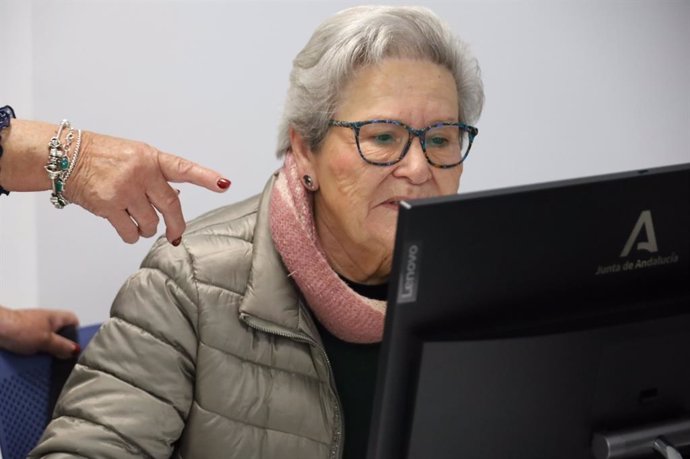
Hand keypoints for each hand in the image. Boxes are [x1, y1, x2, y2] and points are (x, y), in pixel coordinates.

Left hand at [0, 306, 79, 358]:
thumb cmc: (20, 328)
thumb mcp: (46, 340)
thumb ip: (62, 346)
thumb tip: (75, 350)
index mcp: (56, 317)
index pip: (73, 321)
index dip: (76, 333)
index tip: (74, 346)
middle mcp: (46, 320)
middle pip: (60, 334)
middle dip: (60, 346)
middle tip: (60, 357)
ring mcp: (34, 328)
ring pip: (46, 341)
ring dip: (45, 351)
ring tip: (43, 360)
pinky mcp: (22, 336)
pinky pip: (34, 346)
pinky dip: (33, 353)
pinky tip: (31, 359)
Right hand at [64, 131, 230, 243]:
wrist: (66, 157)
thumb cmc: (104, 157)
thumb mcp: (135, 156)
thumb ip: (157, 175)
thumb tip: (176, 197)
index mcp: (151, 158)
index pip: (184, 168)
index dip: (206, 177)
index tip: (224, 184)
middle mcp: (140, 173)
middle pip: (171, 206)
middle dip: (176, 225)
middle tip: (175, 234)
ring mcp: (125, 190)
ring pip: (150, 223)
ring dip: (147, 228)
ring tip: (138, 220)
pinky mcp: (108, 206)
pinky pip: (130, 232)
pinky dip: (131, 235)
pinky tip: (127, 227)